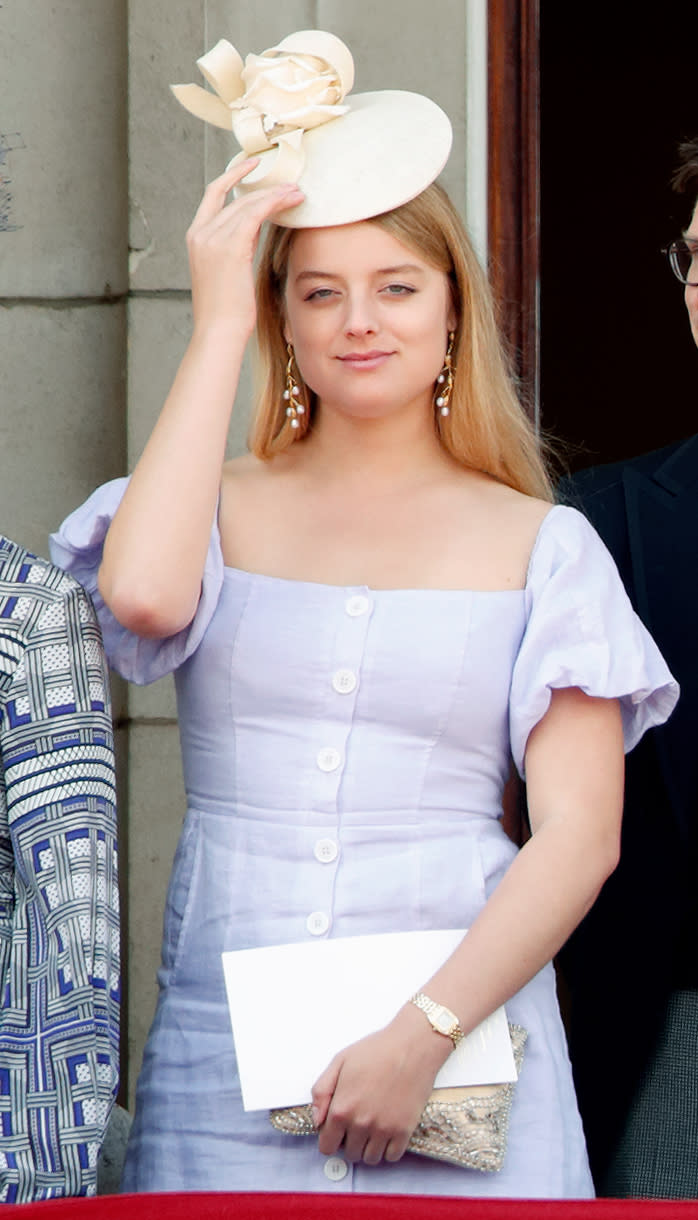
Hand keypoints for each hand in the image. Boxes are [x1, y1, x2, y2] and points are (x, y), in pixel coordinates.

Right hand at [185, 160, 303, 338]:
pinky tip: (290, 201)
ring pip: (248, 203)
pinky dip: (274, 204)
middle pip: (236, 198)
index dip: (233, 175)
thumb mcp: (228, 272)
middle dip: (265, 188)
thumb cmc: (226, 312)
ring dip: (275, 195)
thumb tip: (255, 229)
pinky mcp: (230, 247)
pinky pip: (254, 214)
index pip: (213, 195)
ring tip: (297, 193)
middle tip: (291, 186)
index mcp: (196, 238)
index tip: (253, 165)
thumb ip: (237, 246)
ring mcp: (212, 239)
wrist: (218, 332)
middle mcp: (201, 233)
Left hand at [311, 1006, 450, 1164]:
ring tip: (373, 1127)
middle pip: (349, 1154)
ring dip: (369, 1147)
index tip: (338, 1129)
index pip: (327, 1147)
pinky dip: (388, 1149)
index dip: (330, 1138)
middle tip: (358, 1122)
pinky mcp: (404, 1131)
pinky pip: (392, 1157)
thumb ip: (321, 1092)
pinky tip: (387, 1131)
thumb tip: (317, 1121)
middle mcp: (361, 1124)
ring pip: (370, 1159)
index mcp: (341, 1109)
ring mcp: (384, 1130)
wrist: (412, 1046)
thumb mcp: (339, 1061)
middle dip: (350, 1141)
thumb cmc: (376, 1050)